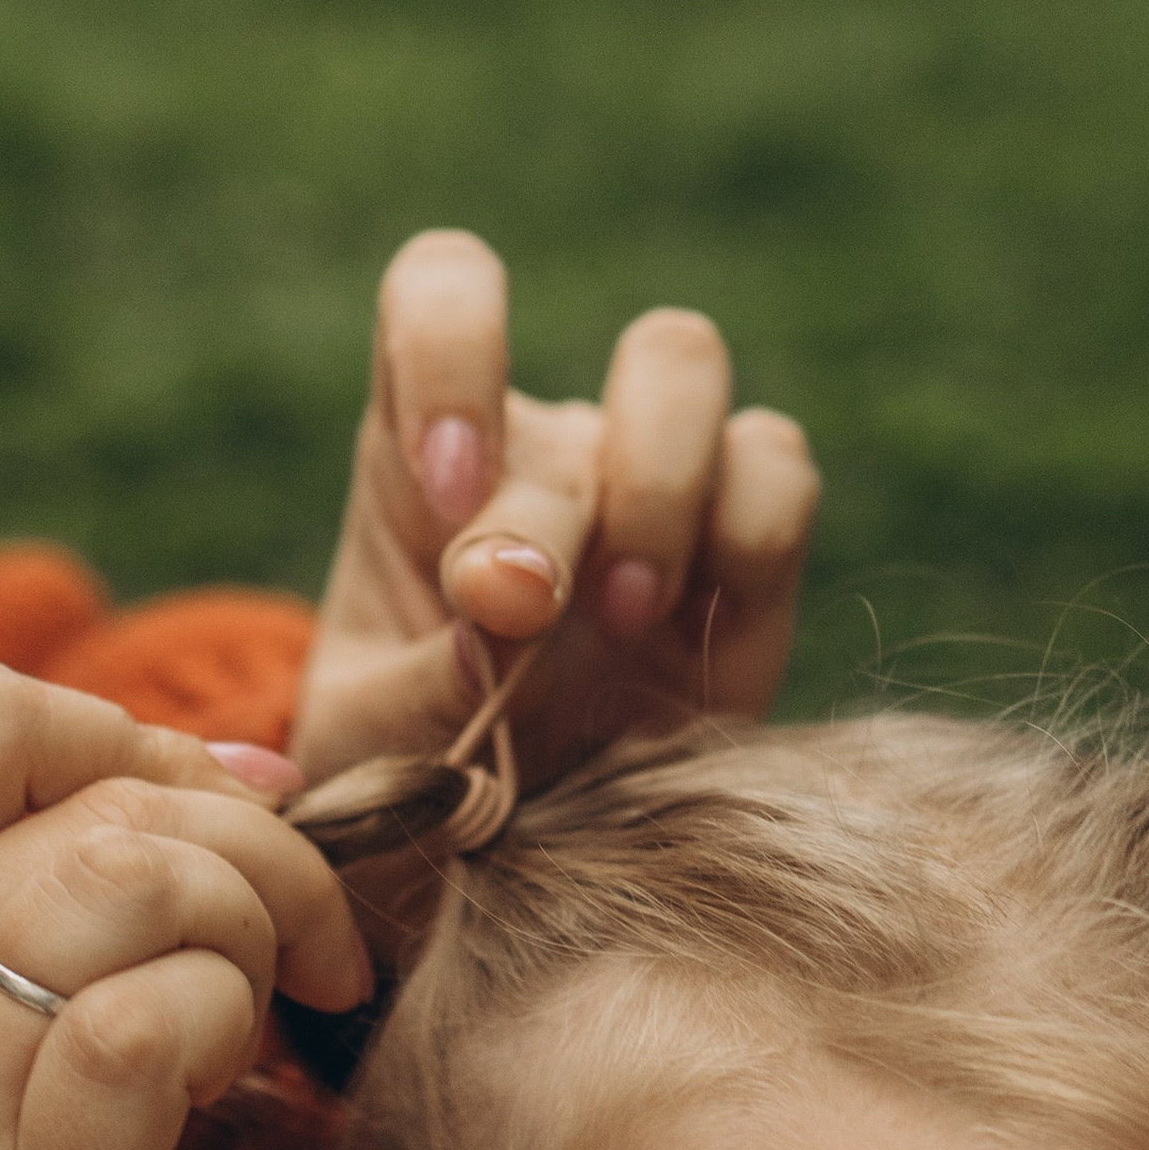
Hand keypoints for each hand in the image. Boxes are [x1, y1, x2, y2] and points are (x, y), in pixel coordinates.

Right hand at [0, 664, 370, 1149]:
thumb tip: (230, 773)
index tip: (218, 815)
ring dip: (248, 931)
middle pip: (90, 794)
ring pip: (137, 880)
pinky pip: (162, 1017)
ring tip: (244, 1034)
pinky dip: (231, 1026)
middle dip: (243, 844)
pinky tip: (221, 1096)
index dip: (133, 733)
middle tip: (295, 942)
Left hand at [290, 231, 821, 788]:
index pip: (442, 292)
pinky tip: (694, 629)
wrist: (519, 857)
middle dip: (543, 514)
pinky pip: (777, 467)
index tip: (447, 488)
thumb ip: (417, 691)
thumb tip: (500, 620)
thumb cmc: (420, 771)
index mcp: (423, 449)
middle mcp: (545, 444)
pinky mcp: (749, 548)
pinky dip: (749, 535)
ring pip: (683, 363)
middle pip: (569, 379)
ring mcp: (653, 480)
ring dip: (653, 490)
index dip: (450, 351)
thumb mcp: (371, 750)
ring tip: (621, 619)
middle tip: (519, 612)